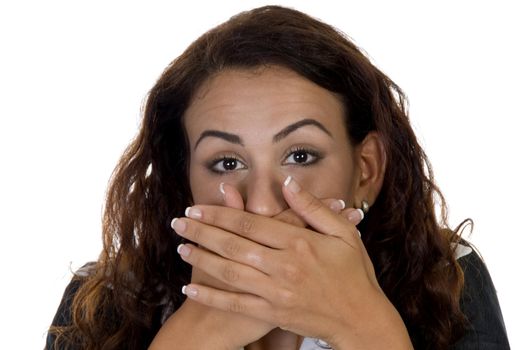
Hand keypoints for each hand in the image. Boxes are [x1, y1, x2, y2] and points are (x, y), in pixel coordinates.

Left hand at [172, 177, 410, 348]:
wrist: (361, 320)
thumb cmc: (354, 274)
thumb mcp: (343, 234)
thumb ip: (312, 208)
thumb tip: (288, 182)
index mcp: (299, 243)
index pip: (249, 223)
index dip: (219, 214)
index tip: (197, 208)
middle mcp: (283, 267)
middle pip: (232, 245)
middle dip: (201, 233)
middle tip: (178, 223)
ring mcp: (276, 293)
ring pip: (229, 273)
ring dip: (201, 260)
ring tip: (181, 249)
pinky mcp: (272, 314)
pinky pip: (235, 303)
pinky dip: (211, 296)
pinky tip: (191, 288)